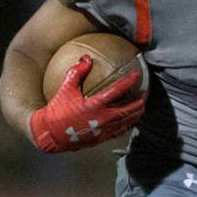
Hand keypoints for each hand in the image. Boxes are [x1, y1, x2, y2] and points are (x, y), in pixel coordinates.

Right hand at [29, 55, 146, 152]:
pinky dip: (129, 123)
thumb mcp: (65, 89)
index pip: (118, 91)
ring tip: (142, 105)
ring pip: (129, 121)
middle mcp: (104, 118)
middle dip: (141, 100)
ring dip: (138, 112)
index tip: (137, 74)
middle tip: (145, 91)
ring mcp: (105, 130)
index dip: (129, 81)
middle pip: (131, 109)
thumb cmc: (57, 111)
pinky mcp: (103, 138)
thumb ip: (77, 73)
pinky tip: (130, 119)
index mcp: (96, 105)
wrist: (51, 134)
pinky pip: (121, 130)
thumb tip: (86, 58)